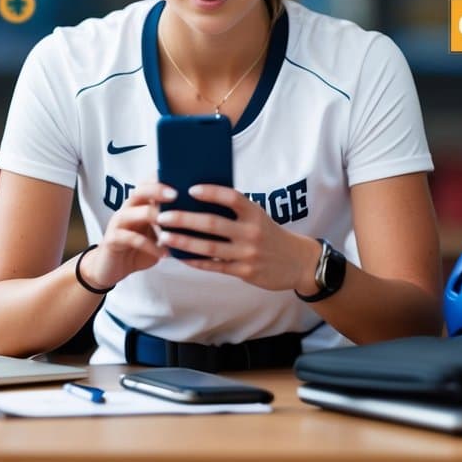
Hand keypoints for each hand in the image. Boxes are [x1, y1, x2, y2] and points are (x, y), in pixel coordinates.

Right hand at [78, 181, 172, 289]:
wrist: (110, 269)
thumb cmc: (138, 250)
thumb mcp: (156, 234)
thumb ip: (170, 223)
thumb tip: (201, 217)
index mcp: (139, 205)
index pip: (148, 183)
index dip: (162, 178)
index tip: (181, 176)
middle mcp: (127, 209)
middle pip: (139, 191)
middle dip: (157, 190)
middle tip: (175, 194)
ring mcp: (118, 223)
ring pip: (132, 212)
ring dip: (153, 217)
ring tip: (172, 225)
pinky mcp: (112, 240)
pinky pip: (131, 239)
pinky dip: (150, 246)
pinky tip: (165, 254)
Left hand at [155, 184, 322, 291]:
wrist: (298, 262)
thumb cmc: (271, 234)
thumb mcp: (259, 217)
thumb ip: (236, 210)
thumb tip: (199, 199)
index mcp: (255, 213)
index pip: (232, 197)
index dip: (211, 192)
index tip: (190, 189)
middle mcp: (251, 232)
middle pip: (212, 224)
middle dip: (184, 219)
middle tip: (163, 215)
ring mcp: (247, 253)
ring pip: (209, 247)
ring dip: (183, 242)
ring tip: (163, 236)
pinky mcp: (245, 272)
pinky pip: (214, 266)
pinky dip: (195, 261)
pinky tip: (179, 256)